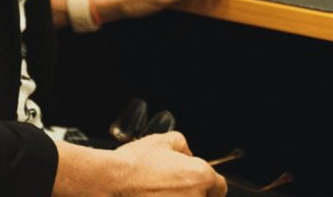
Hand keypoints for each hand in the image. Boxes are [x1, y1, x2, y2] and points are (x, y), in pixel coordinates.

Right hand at [111, 132, 227, 196]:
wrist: (112, 183)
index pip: (220, 187)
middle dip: (192, 194)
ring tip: (161, 194)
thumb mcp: (162, 141)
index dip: (210, 185)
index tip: (200, 185)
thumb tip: (186, 154)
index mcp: (200, 176)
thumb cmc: (136, 162)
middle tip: (173, 189)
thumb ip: (182, 145)